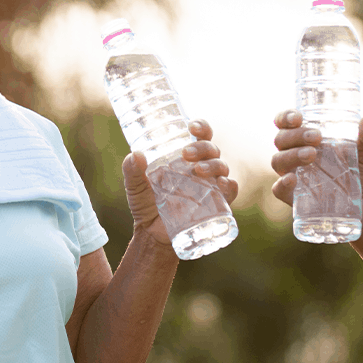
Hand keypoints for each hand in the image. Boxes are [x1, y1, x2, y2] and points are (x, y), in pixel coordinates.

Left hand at [122, 119, 237, 245]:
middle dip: (203, 147)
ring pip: (222, 166)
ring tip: (198, 170)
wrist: (152, 235)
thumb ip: (132, 171)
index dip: (201, 127)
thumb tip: (135, 155)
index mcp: (185, 157)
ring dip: (213, 164)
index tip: (191, 127)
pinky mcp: (217, 203)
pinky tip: (221, 185)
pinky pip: (230, 190)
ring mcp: (211, 185)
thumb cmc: (146, 204)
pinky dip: (229, 186)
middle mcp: (202, 167)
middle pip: (211, 148)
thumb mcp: (135, 186)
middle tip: (187, 154)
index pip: (200, 135)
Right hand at [270, 111, 362, 205]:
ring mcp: (294, 176)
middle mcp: (295, 155)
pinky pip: (279, 190)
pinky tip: (291, 179)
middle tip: (317, 137)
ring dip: (291, 155)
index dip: (285, 117)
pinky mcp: (296, 198)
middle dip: (295, 135)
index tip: (298, 117)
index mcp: (307, 139)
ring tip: (312, 154)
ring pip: (278, 161)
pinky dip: (281, 184)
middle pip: (281, 140)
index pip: (286, 124)